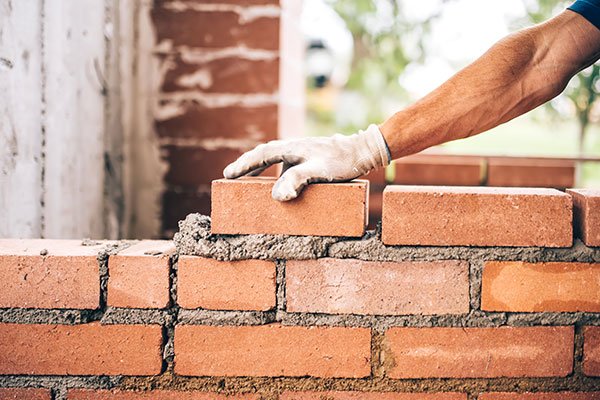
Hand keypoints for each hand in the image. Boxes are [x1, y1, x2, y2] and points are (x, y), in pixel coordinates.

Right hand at [223, 124, 390, 200]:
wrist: (361, 152)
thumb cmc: (340, 162)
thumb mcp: (318, 171)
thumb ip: (297, 181)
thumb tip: (277, 196)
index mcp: (290, 148)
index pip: (260, 155)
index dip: (243, 165)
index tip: (227, 174)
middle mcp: (292, 147)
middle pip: (263, 154)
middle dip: (247, 165)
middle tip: (230, 175)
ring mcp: (300, 152)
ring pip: (273, 157)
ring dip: (259, 166)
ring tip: (247, 179)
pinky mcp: (308, 158)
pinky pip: (284, 163)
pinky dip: (274, 171)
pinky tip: (278, 182)